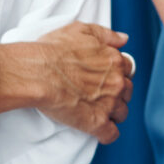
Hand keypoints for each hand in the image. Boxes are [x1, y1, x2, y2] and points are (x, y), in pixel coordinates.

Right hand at [0, 22, 133, 142]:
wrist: (36, 73)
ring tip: (98, 112)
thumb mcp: (81, 30)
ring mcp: (108, 103)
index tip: (107, 78)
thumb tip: (123, 39)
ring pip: (122, 113)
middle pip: (127, 92)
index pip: (127, 70)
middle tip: (101, 95)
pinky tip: (99, 131)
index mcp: (114, 60)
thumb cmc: (53, 50)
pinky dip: (107, 134)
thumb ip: (106, 34)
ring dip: (113, 113)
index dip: (118, 74)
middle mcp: (116, 82)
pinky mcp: (96, 122)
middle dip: (117, 94)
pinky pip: (111, 134)